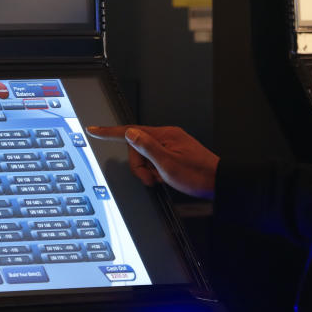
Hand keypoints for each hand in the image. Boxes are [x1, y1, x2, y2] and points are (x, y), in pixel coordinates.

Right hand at [85, 125, 218, 199]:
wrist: (219, 182)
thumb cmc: (197, 175)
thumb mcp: (168, 164)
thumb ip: (146, 148)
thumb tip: (130, 133)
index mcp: (164, 135)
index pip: (130, 131)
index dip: (109, 132)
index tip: (93, 129)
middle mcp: (167, 136)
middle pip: (136, 148)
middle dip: (139, 166)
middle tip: (152, 178)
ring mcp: (170, 145)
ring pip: (145, 157)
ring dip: (149, 171)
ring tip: (163, 180)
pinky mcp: (174, 153)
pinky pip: (155, 161)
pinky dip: (156, 172)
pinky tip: (166, 178)